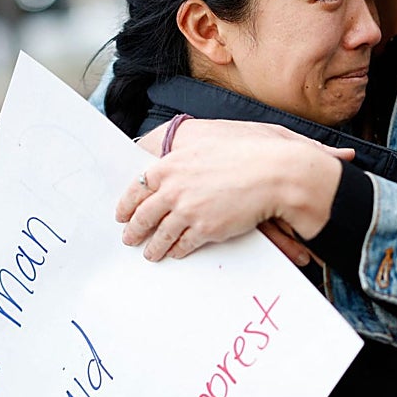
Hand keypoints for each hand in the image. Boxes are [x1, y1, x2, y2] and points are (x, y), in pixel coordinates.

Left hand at [117, 119, 352, 261]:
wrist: (274, 173)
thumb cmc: (249, 152)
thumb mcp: (210, 143)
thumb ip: (187, 156)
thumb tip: (178, 165)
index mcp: (172, 164)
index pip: (138, 186)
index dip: (127, 204)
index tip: (122, 214)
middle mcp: (174, 188)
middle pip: (144, 214)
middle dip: (134, 229)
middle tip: (129, 237)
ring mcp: (187, 210)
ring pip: (161, 234)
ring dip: (153, 246)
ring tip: (150, 253)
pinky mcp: (204, 228)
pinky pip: (183, 244)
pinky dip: (177, 251)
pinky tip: (175, 254)